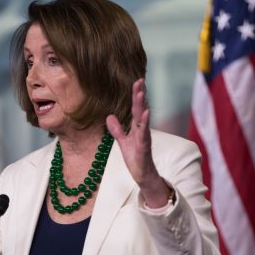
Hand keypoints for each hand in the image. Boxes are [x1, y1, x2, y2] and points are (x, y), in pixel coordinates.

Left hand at [105, 79, 170, 207]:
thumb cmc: (135, 158)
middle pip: (140, 109)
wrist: (142, 174)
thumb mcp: (122, 141)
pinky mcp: (144, 146)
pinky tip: (145, 112)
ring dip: (141, 105)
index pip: (135, 108)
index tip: (136, 81)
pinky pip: (144, 133)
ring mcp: (144, 137)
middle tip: (140, 80)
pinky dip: (144, 122)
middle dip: (140, 95)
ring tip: (141, 93)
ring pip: (142, 118)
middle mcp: (142, 129)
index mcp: (136, 127)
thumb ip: (117, 129)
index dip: (136, 95)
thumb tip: (109, 116)